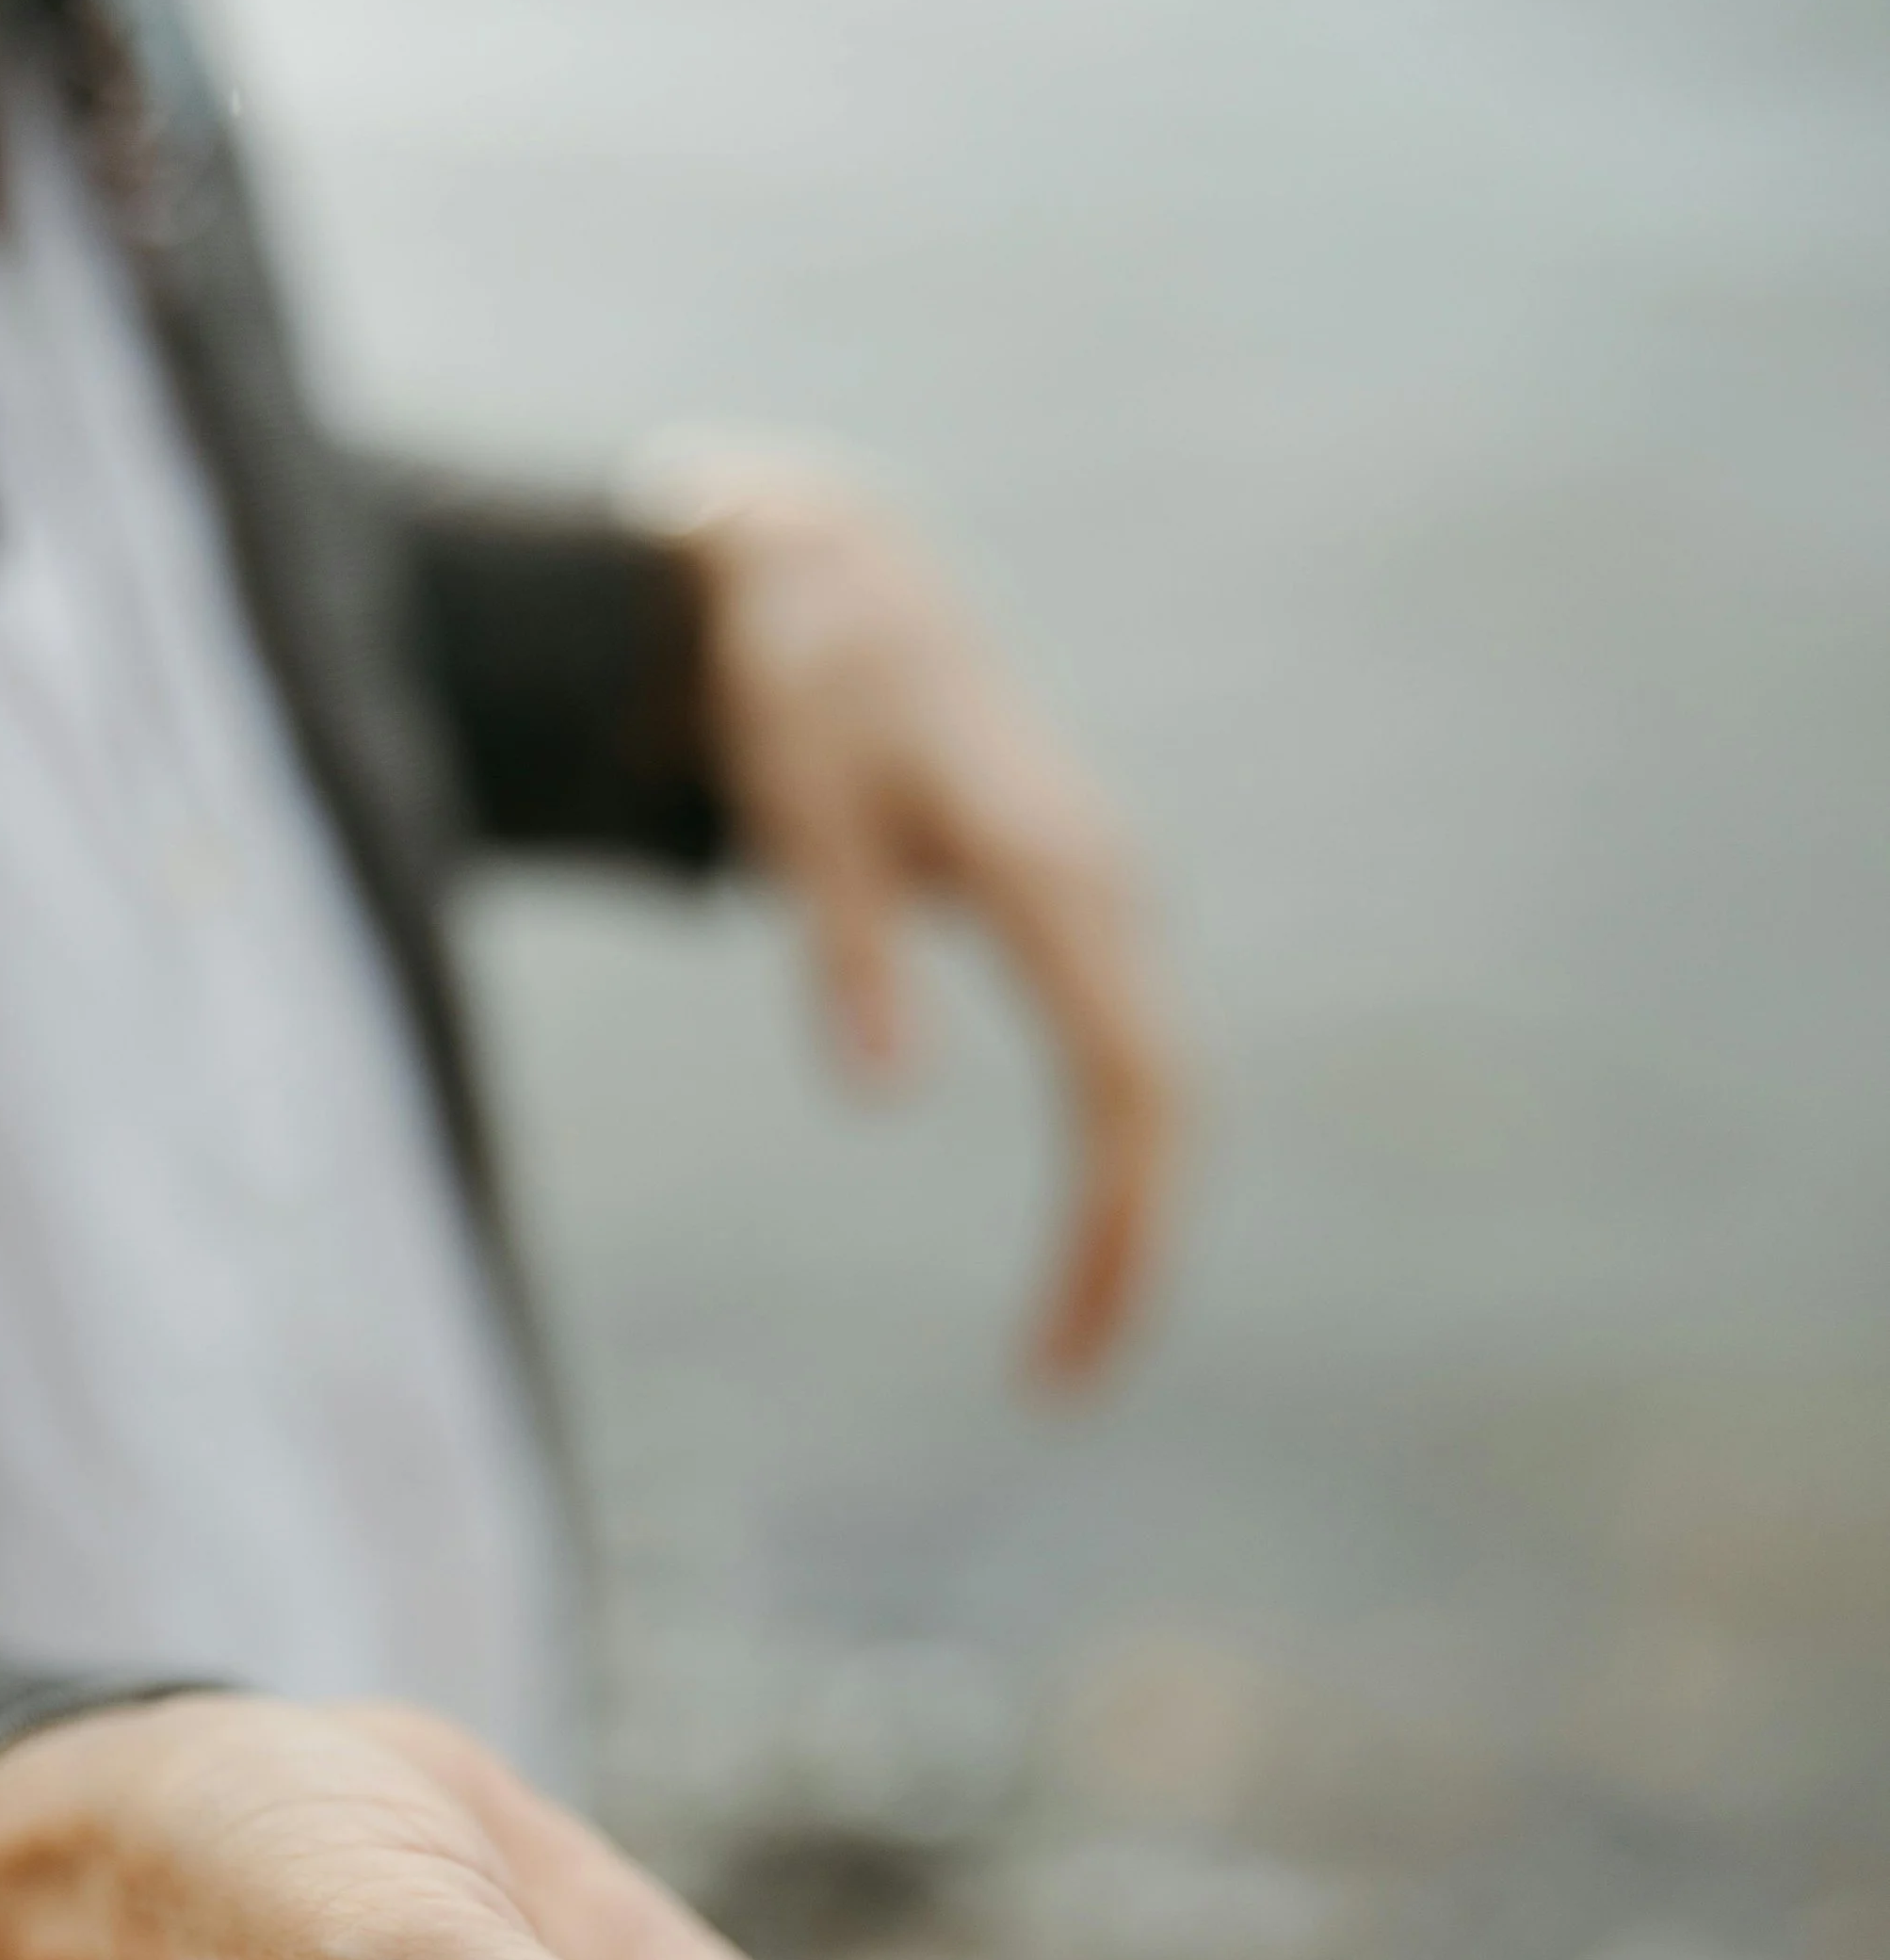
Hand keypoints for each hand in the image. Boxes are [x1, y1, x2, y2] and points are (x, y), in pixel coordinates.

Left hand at [642, 443, 1173, 1380]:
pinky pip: (1120, 1049)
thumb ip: (843, 943)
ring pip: (1151, 1079)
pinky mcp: (1073, 902)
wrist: (823, 576)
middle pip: (1163, 1100)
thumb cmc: (797, 683)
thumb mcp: (796, 802)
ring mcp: (1098, 892)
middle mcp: (1102, 886)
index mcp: (1051, 873)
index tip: (1068, 1347)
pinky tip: (1078, 1235)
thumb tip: (884, 1099)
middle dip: (1129, 1249)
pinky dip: (1110, 1153)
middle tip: (1062, 1383)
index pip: (1130, 1084)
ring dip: (1125, 1212)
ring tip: (1065, 1344)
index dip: (1117, 1226)